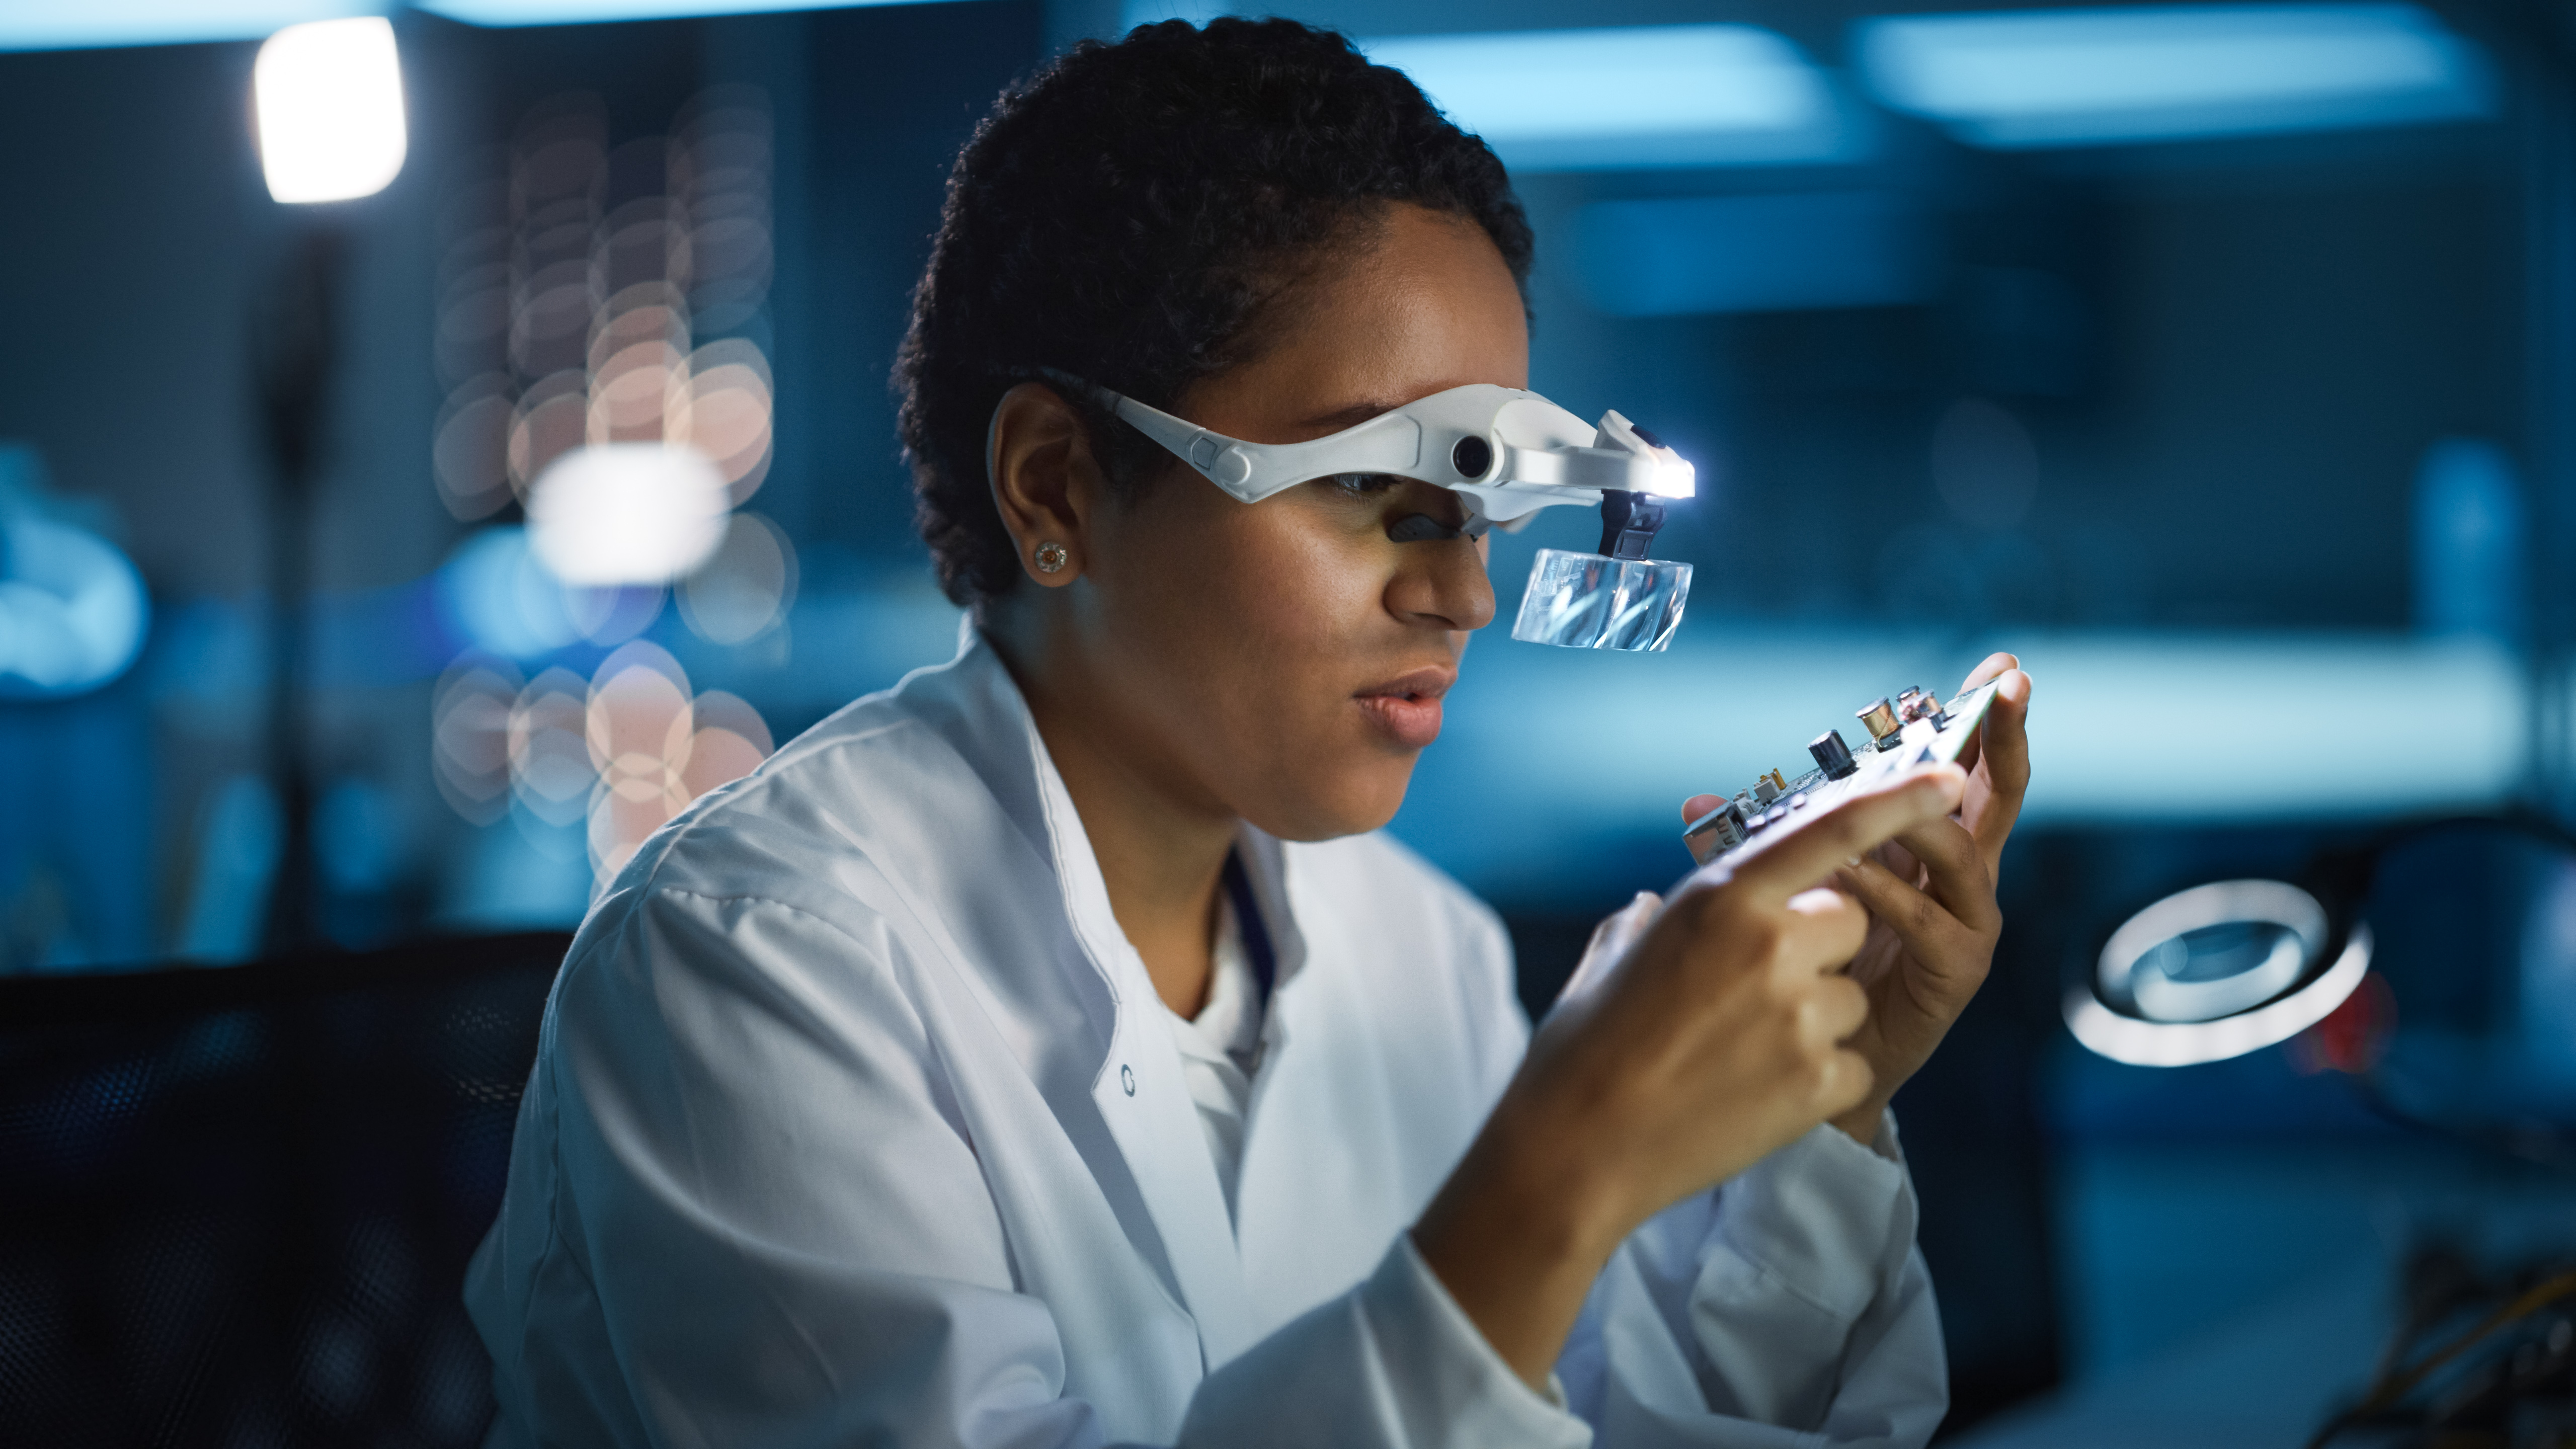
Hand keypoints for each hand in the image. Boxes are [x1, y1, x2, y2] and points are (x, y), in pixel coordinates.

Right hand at [1414, 766, 1964, 1386]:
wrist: (1578, 1147)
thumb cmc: (1587, 1045)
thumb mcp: (1619, 951)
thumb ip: (1659, 913)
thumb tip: (1659, 905)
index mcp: (1722, 898)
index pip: (1830, 830)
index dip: (1896, 798)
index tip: (1943, 779)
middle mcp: (1772, 944)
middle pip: (1847, 920)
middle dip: (1816, 947)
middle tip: (1750, 992)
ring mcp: (1802, 1015)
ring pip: (1850, 996)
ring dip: (1814, 1019)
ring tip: (1740, 1052)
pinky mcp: (1821, 1081)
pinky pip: (1851, 1061)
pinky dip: (1815, 1078)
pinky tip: (1755, 1094)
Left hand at [1682, 654, 2032, 1142]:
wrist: (1805, 1059)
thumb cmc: (1800, 964)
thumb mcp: (1779, 887)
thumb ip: (1750, 847)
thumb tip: (1689, 804)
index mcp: (1925, 846)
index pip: (1959, 770)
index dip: (1980, 720)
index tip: (2002, 668)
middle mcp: (1958, 878)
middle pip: (1995, 796)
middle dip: (2003, 739)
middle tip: (2013, 692)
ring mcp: (1965, 922)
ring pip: (1959, 852)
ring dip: (1918, 817)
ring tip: (1878, 795)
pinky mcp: (1954, 970)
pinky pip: (1924, 919)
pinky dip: (1887, 892)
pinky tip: (1852, 876)